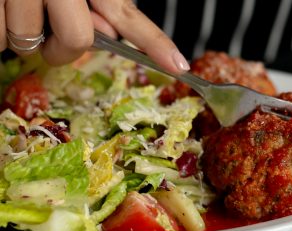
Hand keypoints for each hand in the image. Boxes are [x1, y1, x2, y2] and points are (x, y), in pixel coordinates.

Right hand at [0, 0, 189, 73]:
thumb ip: (94, 9)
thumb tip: (106, 32)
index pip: (127, 16)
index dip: (155, 44)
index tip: (179, 66)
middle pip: (77, 39)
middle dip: (61, 50)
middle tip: (48, 35)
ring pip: (30, 41)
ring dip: (24, 38)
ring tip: (15, 10)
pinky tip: (0, 11)